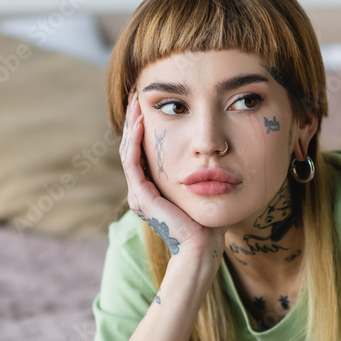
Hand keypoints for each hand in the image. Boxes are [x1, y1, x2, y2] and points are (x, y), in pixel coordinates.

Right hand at [121, 91, 226, 259]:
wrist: (203, 247)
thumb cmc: (209, 222)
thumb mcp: (203, 189)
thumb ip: (200, 172)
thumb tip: (212, 152)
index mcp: (152, 188)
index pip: (141, 150)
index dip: (142, 125)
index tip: (148, 102)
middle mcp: (141, 191)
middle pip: (131, 147)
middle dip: (134, 118)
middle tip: (136, 93)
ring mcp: (139, 194)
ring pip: (128, 151)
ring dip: (131, 125)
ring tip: (136, 102)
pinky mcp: (142, 197)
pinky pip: (133, 163)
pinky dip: (135, 142)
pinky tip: (140, 124)